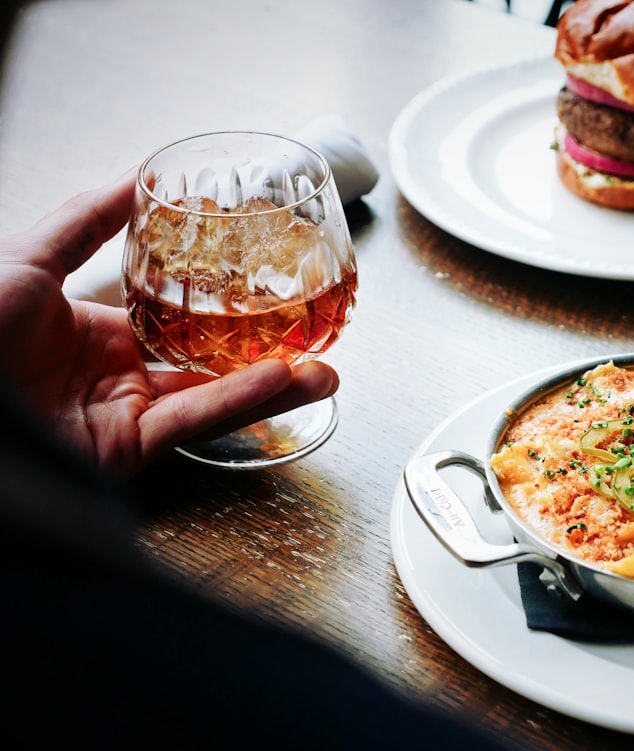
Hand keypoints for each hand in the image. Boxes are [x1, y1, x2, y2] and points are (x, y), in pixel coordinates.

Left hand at [0, 171, 338, 476]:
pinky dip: (239, 400)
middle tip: (315, 341)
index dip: (226, 314)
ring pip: (214, 399)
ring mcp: (124, 417)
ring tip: (326, 372)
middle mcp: (117, 381)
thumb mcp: (26, 257)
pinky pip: (192, 420)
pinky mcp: (124, 451)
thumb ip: (84, 222)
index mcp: (96, 338)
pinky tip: (282, 379)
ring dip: (275, 387)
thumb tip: (133, 180)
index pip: (179, 325)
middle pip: (210, 368)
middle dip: (269, 359)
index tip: (268, 295)